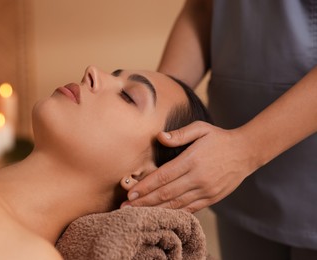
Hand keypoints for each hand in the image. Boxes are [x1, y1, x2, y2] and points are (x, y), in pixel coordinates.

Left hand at [122, 121, 257, 211]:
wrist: (246, 152)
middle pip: (166, 193)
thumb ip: (179, 134)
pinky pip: (190, 209)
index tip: (130, 192)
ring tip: (138, 214)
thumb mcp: (201, 129)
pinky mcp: (211, 198)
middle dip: (144, 201)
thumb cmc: (219, 138)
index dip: (146, 186)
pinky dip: (174, 213)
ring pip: (176, 204)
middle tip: (125, 208)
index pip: (164, 176)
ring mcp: (206, 190)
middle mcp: (198, 178)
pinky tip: (161, 216)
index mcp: (192, 160)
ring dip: (155, 210)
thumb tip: (159, 137)